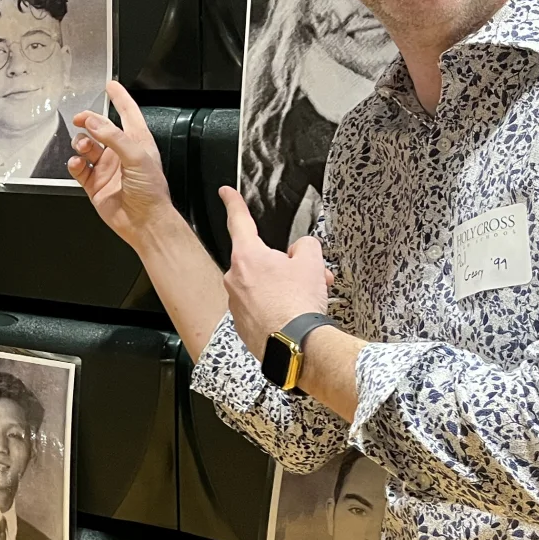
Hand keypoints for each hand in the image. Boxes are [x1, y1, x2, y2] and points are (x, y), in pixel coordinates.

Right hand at [69, 81, 174, 244]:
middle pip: (100, 129)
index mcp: (138, 143)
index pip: (128, 113)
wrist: (144, 222)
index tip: (111, 85)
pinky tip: (78, 164)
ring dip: (81, 144)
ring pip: (87, 147)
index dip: (119, 98)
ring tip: (83, 148)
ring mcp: (107, 169)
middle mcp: (121, 154)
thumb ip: (113, 137)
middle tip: (80, 119)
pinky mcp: (94, 184)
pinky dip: (75, 164)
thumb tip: (93, 122)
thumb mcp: (137, 156)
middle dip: (89, 121)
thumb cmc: (151, 192)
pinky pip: (79, 168)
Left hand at [220, 187, 330, 357]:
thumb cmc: (298, 304)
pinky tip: (294, 315)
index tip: (225, 193)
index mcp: (247, 257)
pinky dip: (277, 307)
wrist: (296, 346)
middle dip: (287, 265)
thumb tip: (300, 251)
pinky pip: (260, 306)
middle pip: (261, 260)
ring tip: (308, 299)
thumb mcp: (311, 263)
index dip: (233, 203)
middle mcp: (235, 278)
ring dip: (286, 287)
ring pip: (263, 285)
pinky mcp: (242, 324)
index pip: (239, 221)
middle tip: (313, 275)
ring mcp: (236, 303)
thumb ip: (305, 246)